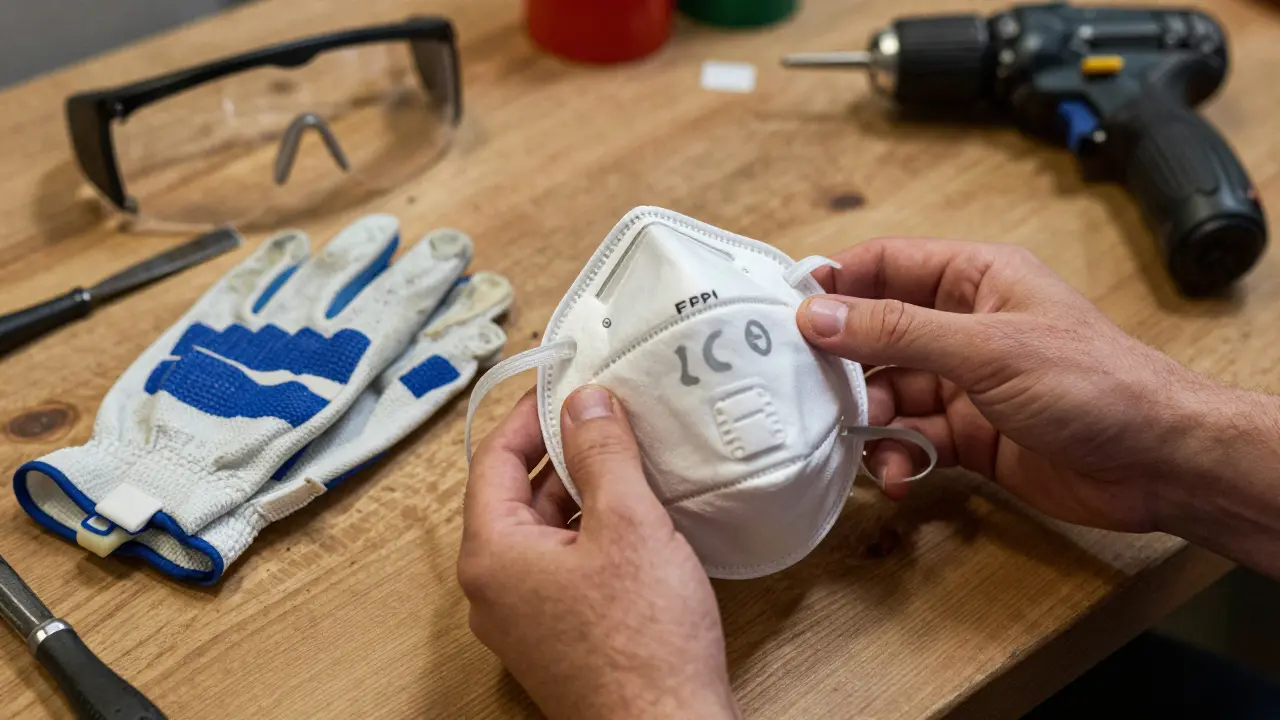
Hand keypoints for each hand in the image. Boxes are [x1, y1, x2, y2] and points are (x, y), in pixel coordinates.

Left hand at [459, 386, 739, 719]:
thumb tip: (584, 403)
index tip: (565, 383)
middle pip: (516, 495)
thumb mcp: (628, 524)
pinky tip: (637, 517)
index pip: (493, 459)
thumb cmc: (644, 641)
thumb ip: (602, 454)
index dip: (531, 415)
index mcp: (492, 555)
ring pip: (544, 531)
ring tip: (632, 459)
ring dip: (582, 491)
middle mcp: (494, 589)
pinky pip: (563, 565)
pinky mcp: (557, 636)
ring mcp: (524, 617)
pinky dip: (592, 531)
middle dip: (563, 451)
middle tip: (610, 415)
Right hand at [796, 238, 1215, 533]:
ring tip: (867, 441)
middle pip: (878, 334)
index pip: (886, 264)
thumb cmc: (1092, 383)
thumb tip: (818, 315)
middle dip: (847, 366)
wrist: (1158, 463)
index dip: (836, 283)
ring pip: (891, 392)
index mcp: (975, 278)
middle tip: (814, 392)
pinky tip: (897, 475)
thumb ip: (897, 331)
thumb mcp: (986, 348)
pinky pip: (913, 439)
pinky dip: (897, 457)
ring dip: (872, 420)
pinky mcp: (969, 436)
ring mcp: (966, 383)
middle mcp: (965, 325)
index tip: (786, 313)